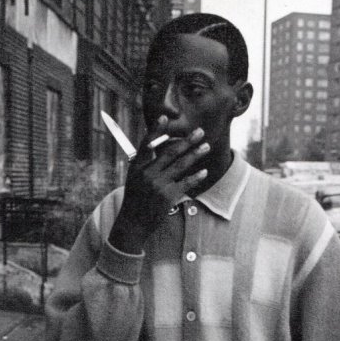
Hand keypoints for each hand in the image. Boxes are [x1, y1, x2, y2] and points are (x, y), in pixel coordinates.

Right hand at [108, 122, 210, 252]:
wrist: (133, 223)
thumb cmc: (135, 199)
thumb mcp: (134, 179)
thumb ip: (145, 164)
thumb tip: (156, 146)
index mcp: (137, 167)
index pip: (146, 144)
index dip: (155, 130)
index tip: (164, 117)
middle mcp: (147, 174)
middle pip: (170, 152)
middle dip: (187, 140)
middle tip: (200, 131)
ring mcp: (158, 185)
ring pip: (181, 165)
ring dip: (196, 154)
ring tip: (206, 146)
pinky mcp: (168, 196)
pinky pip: (186, 183)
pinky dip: (196, 177)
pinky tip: (204, 171)